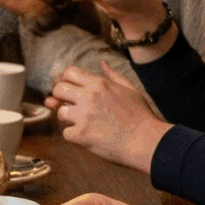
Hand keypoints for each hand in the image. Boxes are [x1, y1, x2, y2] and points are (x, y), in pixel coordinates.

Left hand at [53, 64, 170, 170]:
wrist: (145, 141)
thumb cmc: (141, 115)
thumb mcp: (130, 89)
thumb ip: (113, 76)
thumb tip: (102, 63)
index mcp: (99, 84)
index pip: (70, 73)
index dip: (66, 80)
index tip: (70, 90)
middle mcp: (88, 96)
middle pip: (59, 89)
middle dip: (60, 97)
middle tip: (70, 106)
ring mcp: (83, 116)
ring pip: (60, 112)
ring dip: (68, 118)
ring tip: (81, 123)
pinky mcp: (81, 135)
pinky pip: (66, 133)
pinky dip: (74, 136)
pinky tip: (87, 137)